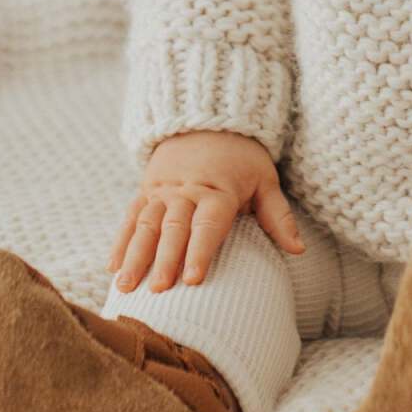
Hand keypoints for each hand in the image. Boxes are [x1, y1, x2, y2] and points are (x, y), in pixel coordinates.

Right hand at [107, 129, 304, 292]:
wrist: (208, 120)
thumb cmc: (242, 159)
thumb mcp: (265, 180)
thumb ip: (278, 216)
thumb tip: (299, 251)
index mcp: (218, 191)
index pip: (208, 225)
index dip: (200, 252)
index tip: (193, 280)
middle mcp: (187, 191)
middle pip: (173, 227)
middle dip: (164, 260)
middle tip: (157, 291)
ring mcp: (163, 191)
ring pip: (146, 224)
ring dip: (135, 255)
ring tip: (126, 286)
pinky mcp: (146, 190)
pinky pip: (131, 216)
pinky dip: (121, 241)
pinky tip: (112, 267)